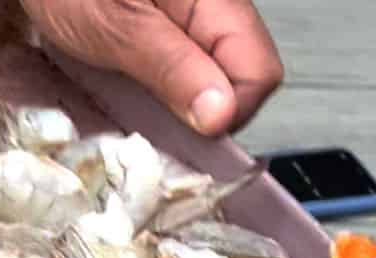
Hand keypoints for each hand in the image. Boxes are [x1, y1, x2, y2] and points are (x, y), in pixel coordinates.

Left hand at [21, 0, 282, 136]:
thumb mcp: (115, 28)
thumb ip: (172, 68)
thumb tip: (221, 116)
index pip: (260, 72)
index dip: (227, 112)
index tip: (184, 127)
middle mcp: (218, 2)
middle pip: (246, 74)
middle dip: (207, 105)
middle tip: (154, 104)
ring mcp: (200, 13)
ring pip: (220, 74)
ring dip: (188, 96)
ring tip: (140, 85)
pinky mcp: (178, 23)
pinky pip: (195, 64)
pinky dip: (173, 82)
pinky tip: (139, 75)